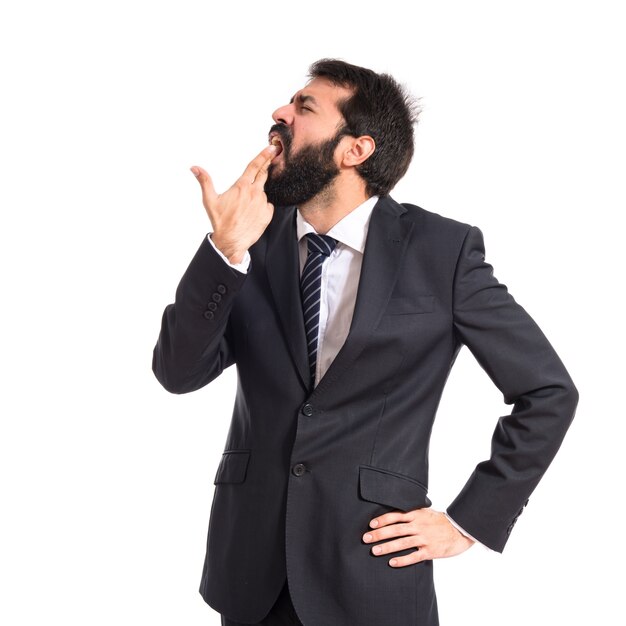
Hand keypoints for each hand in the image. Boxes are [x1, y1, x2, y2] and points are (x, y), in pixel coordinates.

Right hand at [190, 144, 277, 263]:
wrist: (231, 241)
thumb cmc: (220, 221)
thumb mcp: (209, 200)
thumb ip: (204, 181)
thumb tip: (194, 168)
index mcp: (241, 187)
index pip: (254, 166)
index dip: (263, 155)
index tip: (271, 148)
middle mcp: (254, 193)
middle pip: (263, 174)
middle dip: (268, 165)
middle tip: (272, 157)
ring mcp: (263, 204)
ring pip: (263, 193)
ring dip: (257, 194)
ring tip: (246, 206)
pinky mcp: (268, 214)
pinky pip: (268, 205)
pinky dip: (262, 206)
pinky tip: (252, 213)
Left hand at [362, 508, 473, 566]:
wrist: (461, 530)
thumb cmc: (441, 521)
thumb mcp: (426, 511)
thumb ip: (413, 513)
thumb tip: (397, 513)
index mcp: (416, 515)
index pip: (395, 516)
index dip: (382, 520)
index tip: (371, 524)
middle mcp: (419, 526)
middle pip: (395, 529)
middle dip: (379, 534)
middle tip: (366, 538)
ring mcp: (424, 539)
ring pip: (402, 543)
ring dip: (387, 547)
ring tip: (374, 551)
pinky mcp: (430, 551)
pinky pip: (414, 556)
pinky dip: (402, 560)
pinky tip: (392, 563)